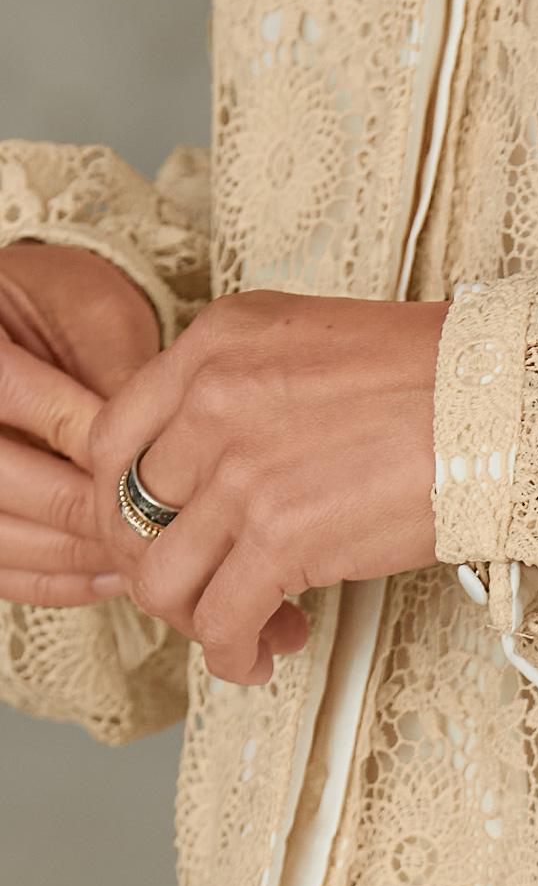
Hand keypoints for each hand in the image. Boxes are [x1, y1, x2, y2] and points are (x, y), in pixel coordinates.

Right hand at [0, 242, 158, 605]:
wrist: (11, 313)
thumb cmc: (55, 305)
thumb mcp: (94, 314)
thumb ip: (117, 375)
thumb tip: (161, 452)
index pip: (39, 410)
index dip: (110, 446)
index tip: (173, 465)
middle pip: (15, 486)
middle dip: (99, 512)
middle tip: (172, 527)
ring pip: (6, 538)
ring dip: (81, 555)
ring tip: (153, 556)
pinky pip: (1, 570)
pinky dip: (57, 580)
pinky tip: (113, 577)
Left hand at [87, 290, 451, 684]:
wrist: (511, 402)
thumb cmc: (445, 377)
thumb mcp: (316, 345)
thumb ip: (249, 390)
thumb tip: (221, 470)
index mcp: (216, 344)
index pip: (115, 439)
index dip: (129, 506)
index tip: (168, 535)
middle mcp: (212, 401)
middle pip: (128, 515)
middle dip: (165, 568)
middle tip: (208, 590)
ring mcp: (241, 470)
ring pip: (164, 577)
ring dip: (197, 619)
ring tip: (246, 629)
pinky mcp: (282, 537)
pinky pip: (222, 620)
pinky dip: (234, 653)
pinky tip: (264, 655)